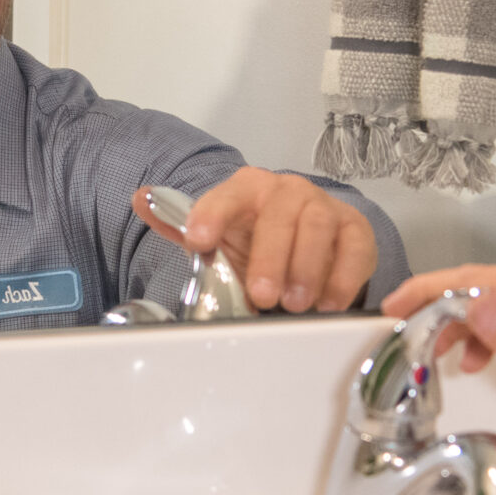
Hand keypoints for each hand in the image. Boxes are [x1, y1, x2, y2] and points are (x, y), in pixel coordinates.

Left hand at [133, 169, 379, 313]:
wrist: (306, 248)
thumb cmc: (256, 245)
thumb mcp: (219, 239)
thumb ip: (180, 224)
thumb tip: (139, 199)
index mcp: (247, 190)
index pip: (227, 196)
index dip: (212, 215)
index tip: (199, 242)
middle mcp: (287, 191)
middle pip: (279, 214)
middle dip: (269, 255)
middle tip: (261, 294)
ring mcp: (325, 207)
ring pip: (318, 226)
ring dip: (306, 267)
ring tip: (294, 304)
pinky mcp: (356, 230)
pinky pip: (354, 249)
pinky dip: (342, 277)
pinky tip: (328, 304)